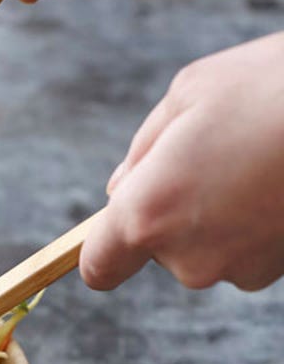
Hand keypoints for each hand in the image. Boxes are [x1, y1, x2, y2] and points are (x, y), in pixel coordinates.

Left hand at [80, 32, 283, 291]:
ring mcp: (234, 271)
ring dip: (212, 217)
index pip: (98, 267)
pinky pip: (241, 251)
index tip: (110, 232)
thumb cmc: (274, 88)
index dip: (101, 250)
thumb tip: (121, 189)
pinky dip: (248, 225)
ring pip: (202, 249)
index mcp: (147, 216)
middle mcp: (186, 258)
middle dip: (168, 211)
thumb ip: (140, 152)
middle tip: (207, 158)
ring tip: (250, 163)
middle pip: (155, 250)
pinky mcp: (273, 274)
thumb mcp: (189, 94)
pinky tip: (272, 184)